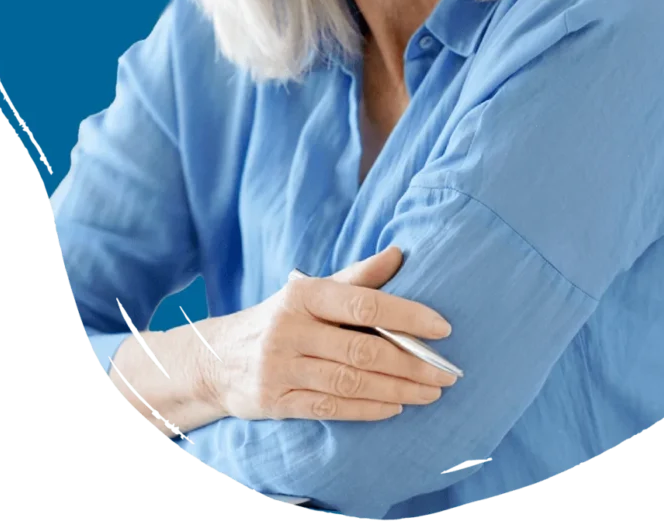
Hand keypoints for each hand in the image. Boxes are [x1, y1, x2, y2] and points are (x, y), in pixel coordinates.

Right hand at [203, 245, 457, 420]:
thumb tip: (400, 253)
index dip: (407, 316)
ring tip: (430, 393)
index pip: (364, 304)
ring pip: (350, 383)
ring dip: (397, 390)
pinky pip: (330, 409)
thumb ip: (357, 277)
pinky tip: (395, 408)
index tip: (443, 328)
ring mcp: (280, 367)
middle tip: (446, 373)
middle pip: (362, 350)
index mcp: (304, 294)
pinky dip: (367, 410)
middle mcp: (289, 328)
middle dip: (411, 363)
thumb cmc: (281, 318)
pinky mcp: (274, 401)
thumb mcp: (312, 290)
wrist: (217, 358)